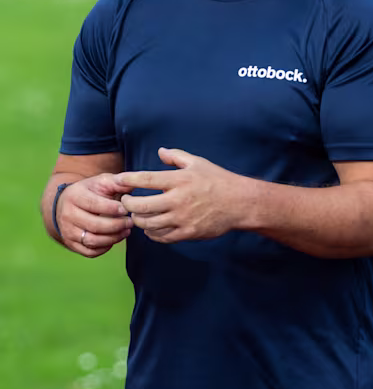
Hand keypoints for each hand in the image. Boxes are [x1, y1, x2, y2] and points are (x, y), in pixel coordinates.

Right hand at [57, 174, 133, 257]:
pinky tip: (114, 239)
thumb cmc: (91, 191)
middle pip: (94, 225)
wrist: (68, 202)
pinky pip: (89, 252)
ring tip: (126, 231)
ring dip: (113, 238)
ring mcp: (67, 231)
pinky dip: (104, 248)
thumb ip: (118, 182)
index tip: (126, 209)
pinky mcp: (71, 244)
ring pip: (91, 241)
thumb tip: (134, 182)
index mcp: (75, 196)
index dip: (112, 209)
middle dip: (116, 225)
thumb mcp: (102, 181)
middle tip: (131, 222)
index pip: (93, 204)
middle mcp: (68, 215)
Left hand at [117, 148, 241, 242]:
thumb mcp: (199, 163)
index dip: (128, 179)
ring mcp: (182, 218)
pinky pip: (161, 236)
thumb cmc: (218, 180)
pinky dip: (151, 233)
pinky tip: (151, 227)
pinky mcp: (187, 233)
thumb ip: (177, 157)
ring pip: (147, 224)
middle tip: (126, 200)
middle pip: (140, 206)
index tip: (118, 179)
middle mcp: (178, 200)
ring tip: (137, 214)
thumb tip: (160, 151)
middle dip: (128, 203)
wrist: (239, 203)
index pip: (146, 179)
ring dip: (138, 219)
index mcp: (180, 180)